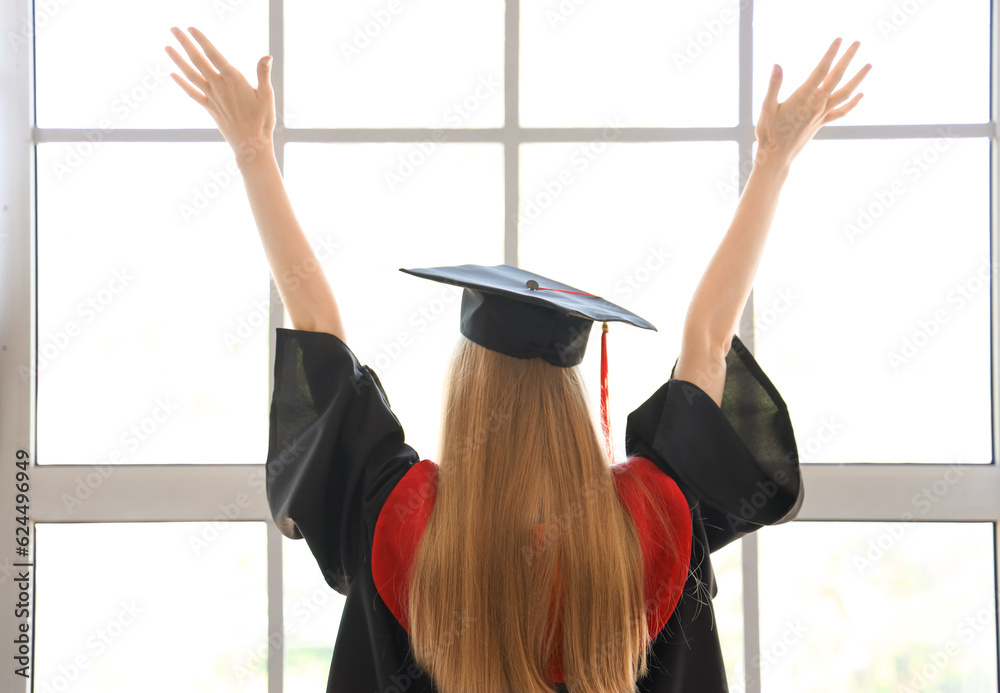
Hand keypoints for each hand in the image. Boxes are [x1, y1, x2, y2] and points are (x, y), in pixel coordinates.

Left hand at [165, 26, 275, 166]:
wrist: (251, 146)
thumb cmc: (263, 121)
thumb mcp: (267, 96)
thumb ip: (263, 75)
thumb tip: (267, 56)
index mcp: (234, 80)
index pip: (214, 55)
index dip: (202, 41)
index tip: (191, 28)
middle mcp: (219, 87)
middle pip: (198, 61)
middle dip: (185, 43)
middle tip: (174, 29)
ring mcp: (212, 98)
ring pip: (191, 75)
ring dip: (178, 60)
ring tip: (167, 47)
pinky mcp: (210, 108)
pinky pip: (192, 93)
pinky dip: (182, 83)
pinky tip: (173, 74)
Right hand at [754, 37, 871, 169]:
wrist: (776, 157)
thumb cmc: (768, 132)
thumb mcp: (766, 108)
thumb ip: (774, 86)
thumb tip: (777, 65)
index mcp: (803, 98)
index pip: (821, 71)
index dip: (831, 54)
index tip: (839, 40)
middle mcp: (816, 105)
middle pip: (836, 78)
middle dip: (847, 59)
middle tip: (857, 43)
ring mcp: (821, 114)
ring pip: (844, 93)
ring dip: (858, 79)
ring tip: (869, 65)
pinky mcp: (821, 122)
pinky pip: (841, 111)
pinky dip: (852, 103)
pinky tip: (861, 94)